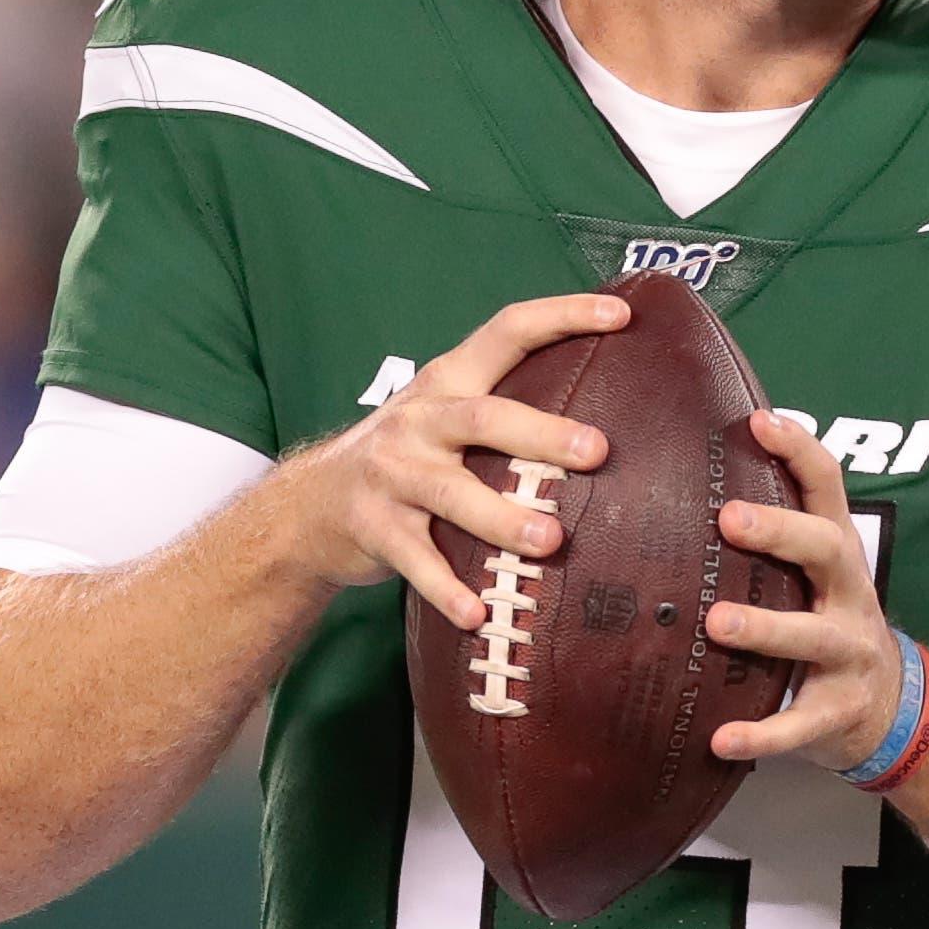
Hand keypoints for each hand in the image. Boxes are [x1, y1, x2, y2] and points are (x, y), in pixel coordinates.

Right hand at [278, 293, 621, 626]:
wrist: (308, 507)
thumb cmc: (404, 458)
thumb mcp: (442, 417)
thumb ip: (504, 411)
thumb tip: (605, 423)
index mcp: (447, 381)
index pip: (508, 331)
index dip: (562, 315)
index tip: (620, 313)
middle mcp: (420, 421)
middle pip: (485, 417)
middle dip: (542, 433)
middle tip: (597, 450)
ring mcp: (393, 474)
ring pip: (451, 494)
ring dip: (502, 519)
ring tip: (550, 543)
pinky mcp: (374, 528)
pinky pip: (416, 561)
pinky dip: (446, 589)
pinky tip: (477, 615)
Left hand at [706, 409, 904, 771]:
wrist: (888, 707)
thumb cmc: (826, 620)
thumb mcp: (813, 573)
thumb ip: (771, 534)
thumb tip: (688, 474)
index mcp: (838, 551)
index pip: (827, 486)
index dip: (799, 450)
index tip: (759, 422)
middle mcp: (850, 594)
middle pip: (827, 549)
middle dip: (780, 532)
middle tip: (728, 518)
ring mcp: (849, 654)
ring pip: (812, 637)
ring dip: (766, 629)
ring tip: (717, 624)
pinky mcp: (837, 711)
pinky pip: (799, 724)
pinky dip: (761, 734)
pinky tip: (722, 739)